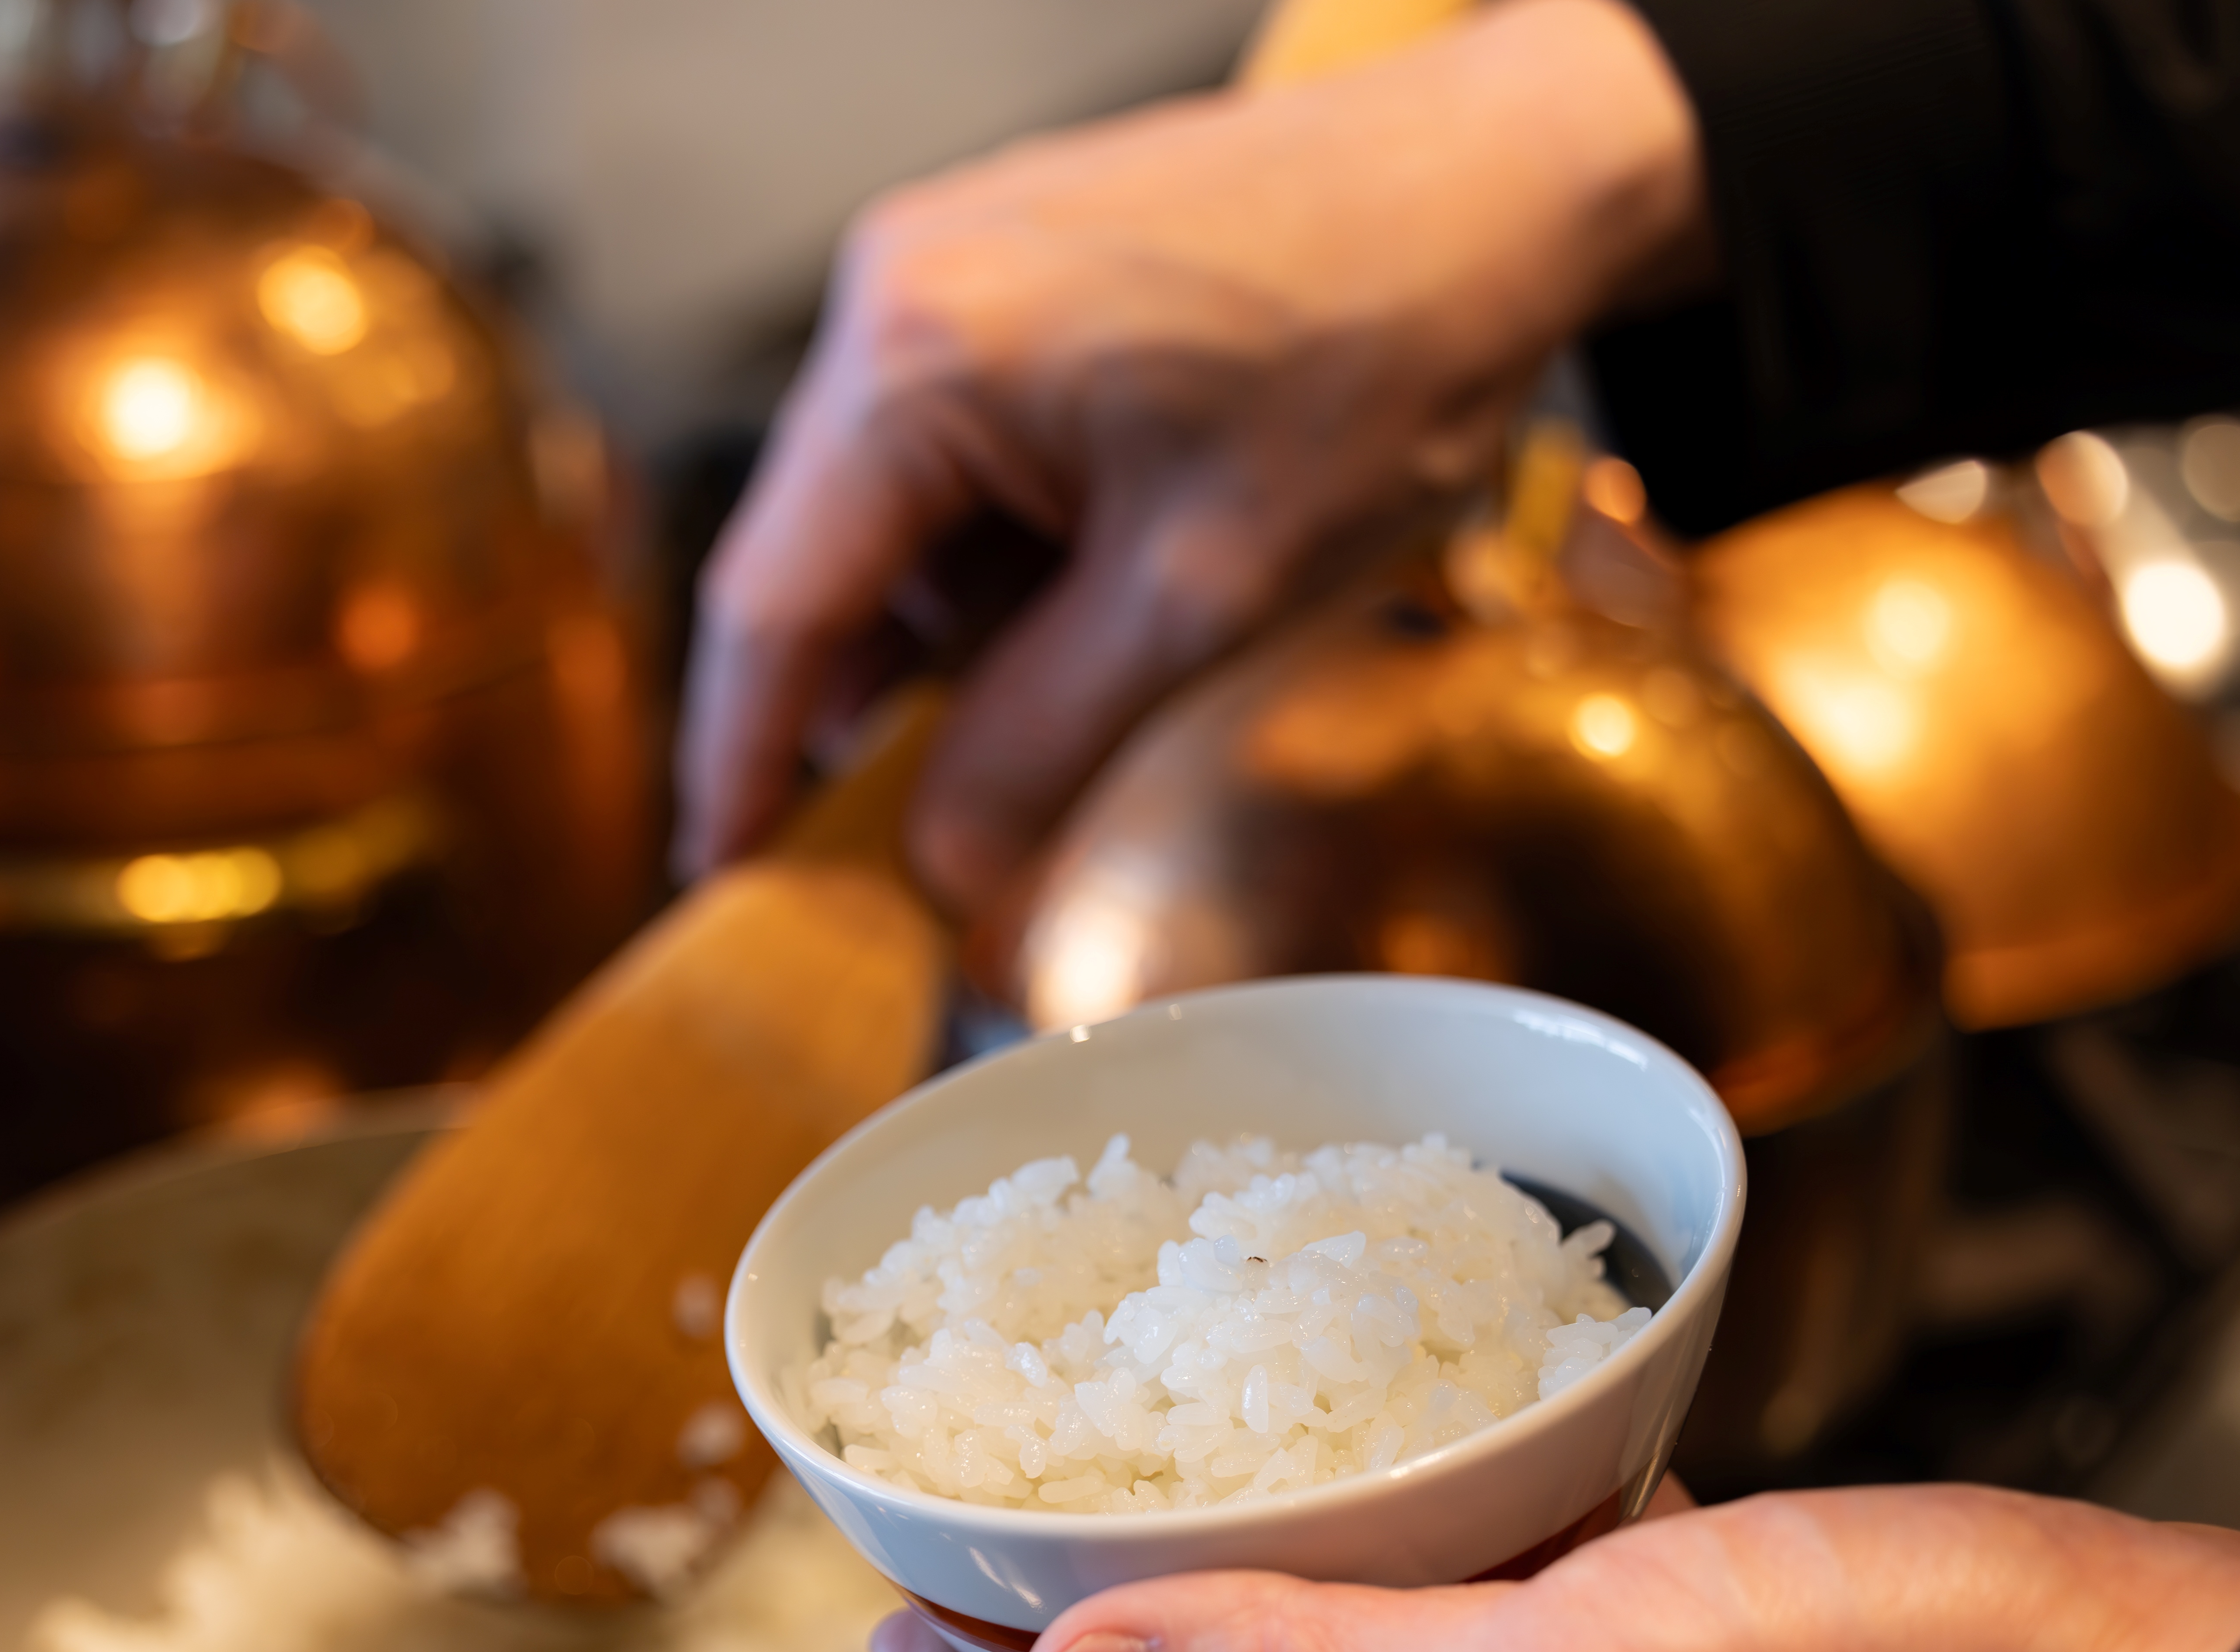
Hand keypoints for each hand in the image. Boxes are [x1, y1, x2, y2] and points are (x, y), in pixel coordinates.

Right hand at [677, 0, 1713, 910]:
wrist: (1515, 179)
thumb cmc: (1384, 351)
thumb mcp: (1204, 596)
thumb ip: (1042, 744)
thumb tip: (943, 873)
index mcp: (913, 354)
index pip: (772, 605)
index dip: (739, 766)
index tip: (724, 884)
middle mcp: (893, 289)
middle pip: (814, 558)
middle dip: (852, 714)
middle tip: (873, 857)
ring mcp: (944, 270)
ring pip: (888, 516)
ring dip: (944, 638)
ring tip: (1039, 721)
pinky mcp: (1005, 276)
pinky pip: (951, 455)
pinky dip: (995, 560)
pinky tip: (1077, 615)